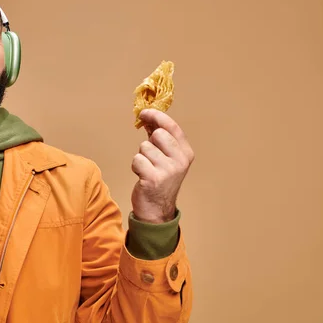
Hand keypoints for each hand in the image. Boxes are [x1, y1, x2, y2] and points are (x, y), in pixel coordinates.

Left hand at [131, 109, 194, 223]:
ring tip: (147, 169)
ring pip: (144, 147)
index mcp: (186, 153)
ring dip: (141, 157)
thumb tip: (148, 118)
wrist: (157, 210)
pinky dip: (135, 167)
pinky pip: (137, 160)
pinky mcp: (153, 179)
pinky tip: (142, 176)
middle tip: (150, 157)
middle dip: (148, 143)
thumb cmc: (159, 180)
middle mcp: (180, 161)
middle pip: (158, 135)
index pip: (172, 127)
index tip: (144, 112)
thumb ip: (159, 138)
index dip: (157, 116)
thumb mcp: (166, 158)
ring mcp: (168, 171)